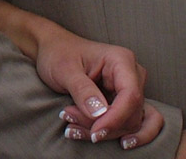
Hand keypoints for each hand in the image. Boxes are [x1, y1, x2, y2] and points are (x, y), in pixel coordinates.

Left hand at [34, 30, 159, 145]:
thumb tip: (99, 114)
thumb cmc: (58, 53)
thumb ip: (82, 90)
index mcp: (121, 60)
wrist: (53, 50)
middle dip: (103, 125)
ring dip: (103, 132)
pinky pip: (124, 125)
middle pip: (131, 114)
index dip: (115, 119)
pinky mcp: (124, 103)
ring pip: (129, 124)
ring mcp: (130, 90)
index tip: (95, 133)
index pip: (130, 96)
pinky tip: (87, 134)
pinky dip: (107, 133)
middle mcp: (132, 76)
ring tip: (72, 125)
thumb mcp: (64, 69)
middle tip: (69, 118)